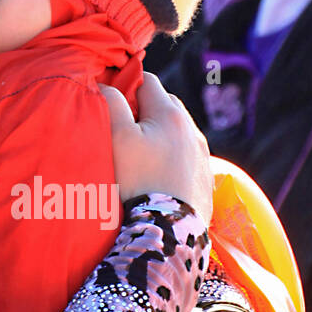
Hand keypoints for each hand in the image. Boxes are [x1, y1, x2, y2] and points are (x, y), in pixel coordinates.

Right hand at [103, 72, 213, 222]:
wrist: (168, 230)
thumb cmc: (139, 181)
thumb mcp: (118, 137)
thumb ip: (111, 103)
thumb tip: (107, 85)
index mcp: (171, 114)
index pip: (147, 82)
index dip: (126, 87)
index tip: (112, 104)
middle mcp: (192, 130)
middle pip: (166, 104)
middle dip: (145, 109)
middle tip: (125, 130)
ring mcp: (202, 155)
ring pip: (178, 132)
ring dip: (161, 134)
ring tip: (142, 156)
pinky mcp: (205, 179)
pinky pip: (187, 157)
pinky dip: (173, 158)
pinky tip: (158, 175)